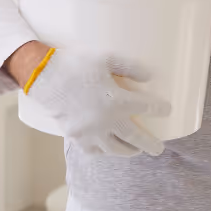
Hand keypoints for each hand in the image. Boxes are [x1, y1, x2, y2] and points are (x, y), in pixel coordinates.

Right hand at [26, 50, 170, 156]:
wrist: (43, 76)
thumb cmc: (76, 64)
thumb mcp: (107, 58)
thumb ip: (131, 67)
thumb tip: (151, 76)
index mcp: (117, 100)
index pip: (146, 107)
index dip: (159, 109)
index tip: (167, 110)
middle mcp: (106, 120)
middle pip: (134, 137)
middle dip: (149, 144)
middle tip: (159, 149)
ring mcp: (90, 131)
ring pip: (114, 148)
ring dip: (128, 151)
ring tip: (136, 151)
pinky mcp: (75, 136)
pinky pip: (93, 150)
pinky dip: (103, 152)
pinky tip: (108, 148)